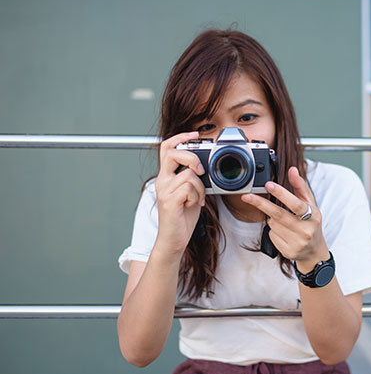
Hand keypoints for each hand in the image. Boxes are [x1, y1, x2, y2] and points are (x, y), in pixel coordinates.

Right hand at [154, 131, 205, 259]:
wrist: (174, 239)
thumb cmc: (182, 217)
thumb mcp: (191, 192)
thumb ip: (194, 178)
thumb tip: (206, 167)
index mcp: (166, 176)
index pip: (167, 147)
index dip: (180, 136)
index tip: (195, 134)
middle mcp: (162, 181)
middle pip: (173, 153)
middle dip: (192, 158)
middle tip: (201, 171)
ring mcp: (164, 191)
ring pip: (188, 174)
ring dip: (200, 187)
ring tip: (198, 198)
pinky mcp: (169, 201)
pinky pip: (188, 188)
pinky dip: (196, 196)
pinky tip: (194, 204)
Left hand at [241, 166, 329, 271]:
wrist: (314, 250)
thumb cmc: (311, 223)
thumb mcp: (310, 204)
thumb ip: (300, 186)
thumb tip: (292, 169)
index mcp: (313, 216)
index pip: (296, 204)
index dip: (282, 194)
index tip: (268, 185)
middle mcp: (305, 230)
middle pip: (278, 215)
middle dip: (261, 204)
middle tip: (247, 196)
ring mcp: (297, 243)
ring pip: (273, 225)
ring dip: (273, 219)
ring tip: (285, 221)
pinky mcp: (288, 251)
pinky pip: (272, 235)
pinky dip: (274, 231)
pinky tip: (284, 233)